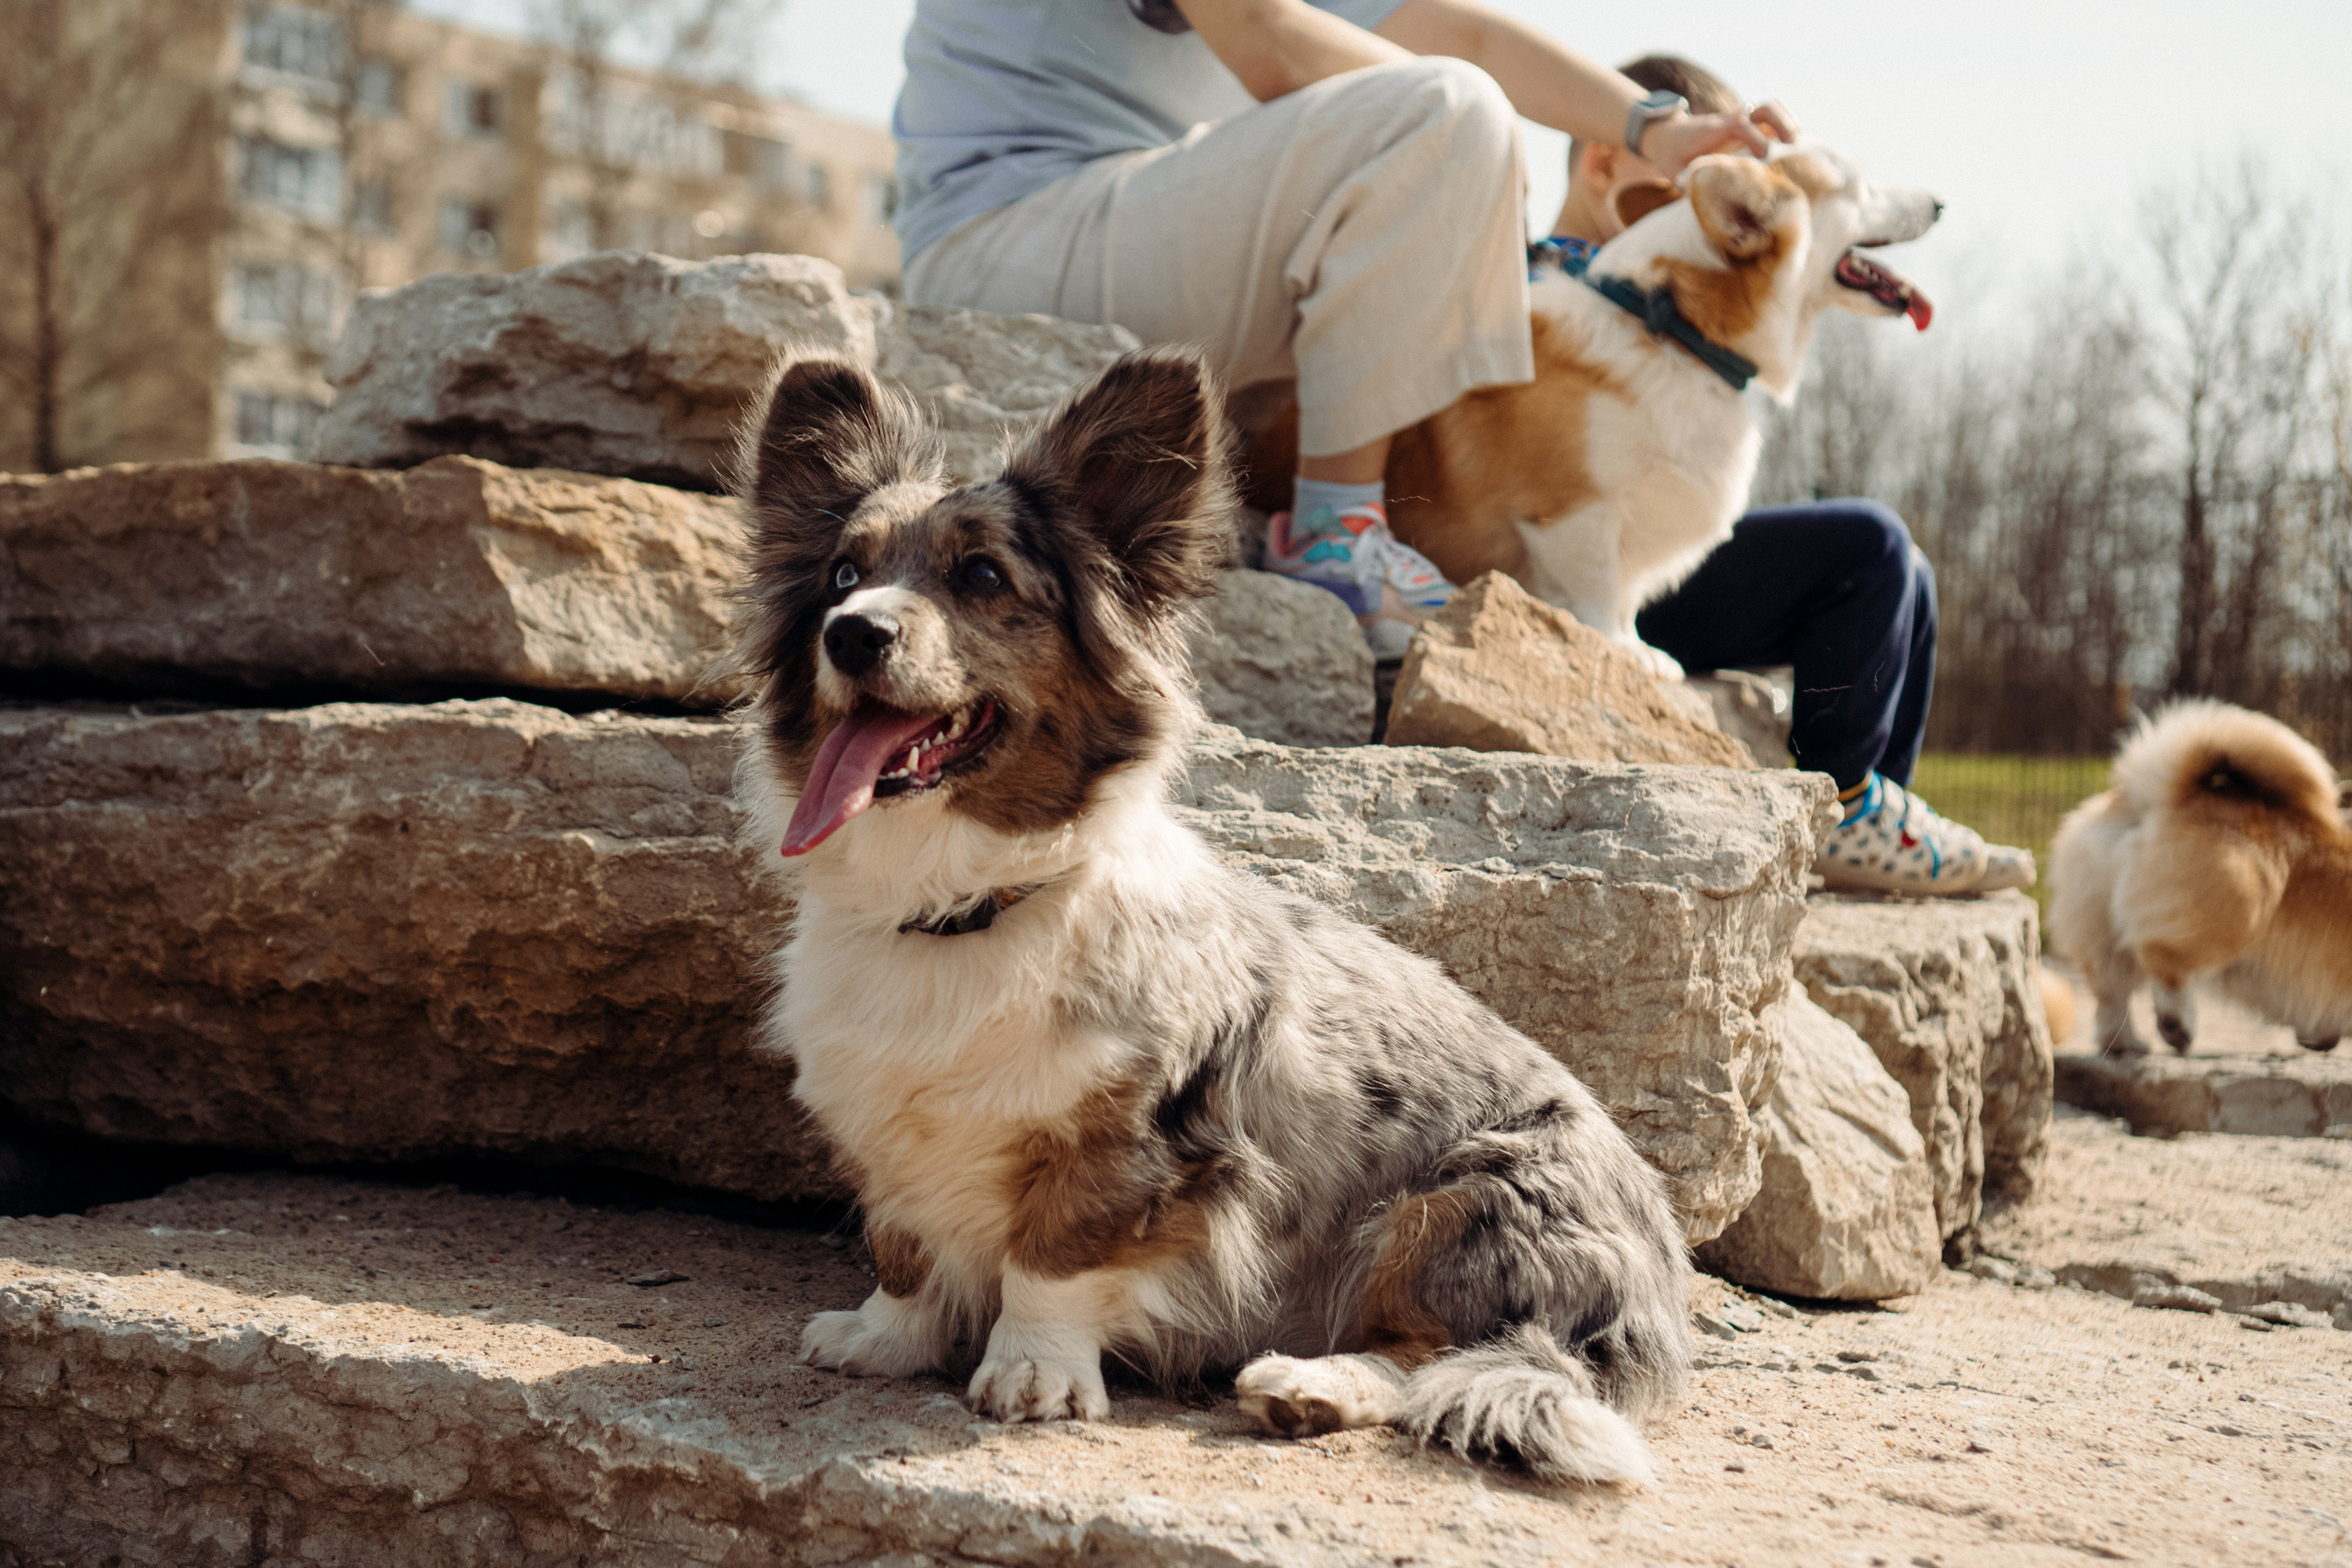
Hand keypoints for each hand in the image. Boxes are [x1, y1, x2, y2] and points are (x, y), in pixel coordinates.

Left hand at [1639, 103, 1799, 177]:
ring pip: (1770, 107)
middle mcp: (1731, 120)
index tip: (1764, 155)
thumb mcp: (1673, 169)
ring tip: (1797, 142)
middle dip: (1781, 122)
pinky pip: (1770, 115)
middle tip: (1792, 144)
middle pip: (1763, 107)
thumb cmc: (1673, 156)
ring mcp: (1741, 119)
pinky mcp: (1747, 123)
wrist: (1668, 134)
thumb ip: (1684, 181)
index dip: (1754, 137)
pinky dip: (1784, 123)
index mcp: (1713, 131)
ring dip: (1787, 120)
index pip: (1739, 124)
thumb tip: (1694, 194)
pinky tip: (1791, 143)